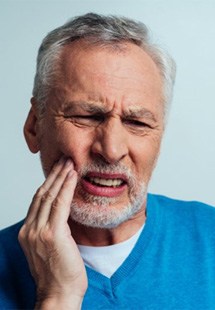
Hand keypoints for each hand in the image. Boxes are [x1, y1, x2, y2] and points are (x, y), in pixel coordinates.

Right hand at [18, 157, 87, 308]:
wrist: (59, 295)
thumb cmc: (59, 274)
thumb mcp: (50, 249)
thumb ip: (51, 230)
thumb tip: (63, 214)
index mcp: (28, 232)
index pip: (37, 201)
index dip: (48, 183)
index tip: (58, 171)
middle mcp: (30, 230)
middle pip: (41, 194)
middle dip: (53, 175)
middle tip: (64, 159)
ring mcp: (39, 232)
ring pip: (49, 196)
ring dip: (60, 176)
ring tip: (70, 162)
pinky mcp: (53, 234)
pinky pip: (60, 204)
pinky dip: (66, 187)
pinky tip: (73, 176)